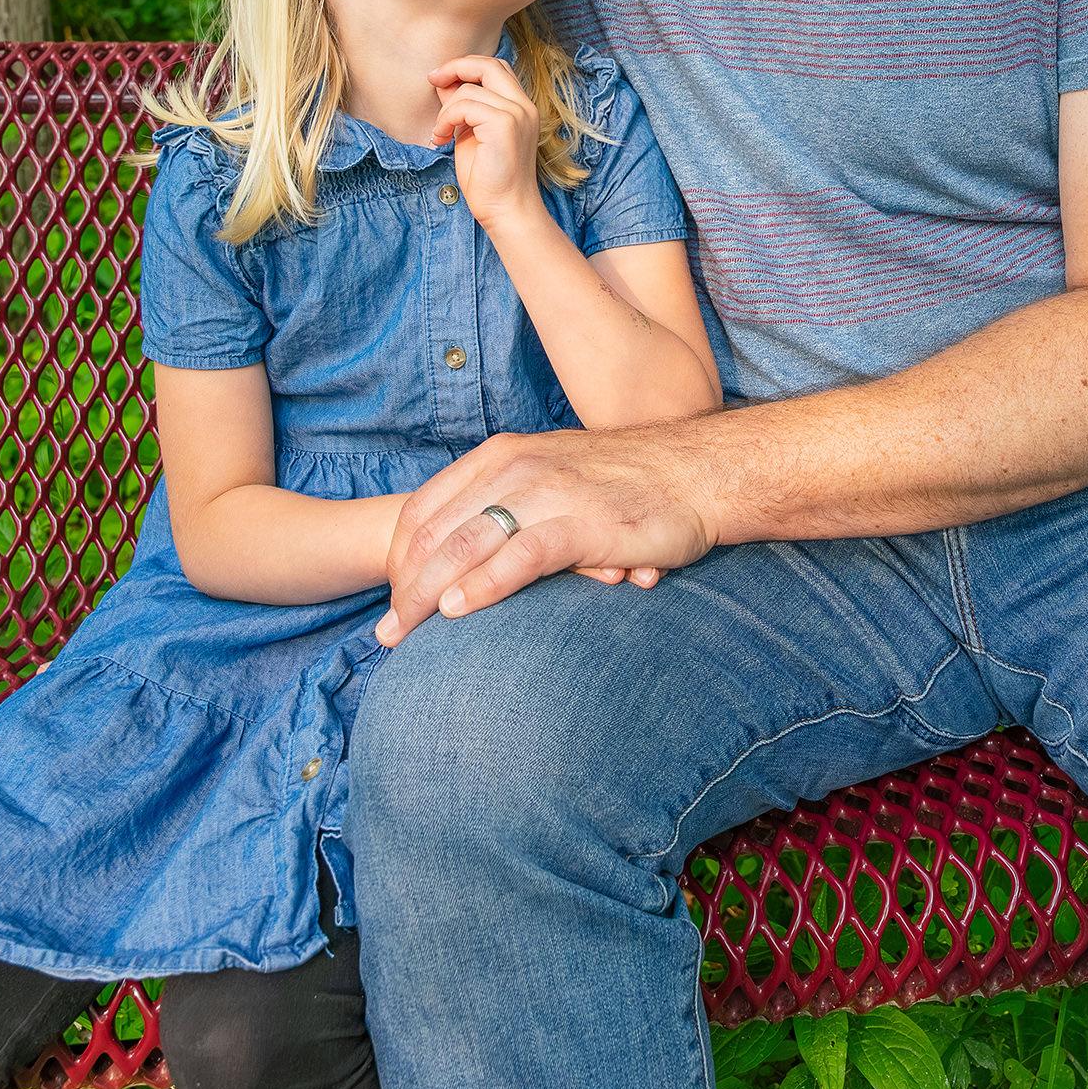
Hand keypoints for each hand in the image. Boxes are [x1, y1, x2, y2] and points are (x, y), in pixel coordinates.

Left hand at [375, 426, 719, 642]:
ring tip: (404, 633)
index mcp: (502, 455)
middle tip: (388, 633)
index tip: (392, 600)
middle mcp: (516, 468)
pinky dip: (483, 584)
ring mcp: (548, 492)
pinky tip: (457, 611)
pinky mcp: (583, 522)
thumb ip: (513, 503)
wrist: (699, 470)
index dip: (400, 558)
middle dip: (404, 586)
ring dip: (427, 593)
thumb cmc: (629, 482)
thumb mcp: (556, 476)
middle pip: (437, 531)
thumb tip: (473, 554)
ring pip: (466, 543)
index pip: (427, 508)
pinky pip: (519, 555)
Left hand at [425, 53, 541, 230]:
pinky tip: (441, 138)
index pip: (496, 67)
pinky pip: (464, 106)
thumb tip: (444, 82)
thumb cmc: (489, 178)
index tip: (441, 78)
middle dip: (455, 67)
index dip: (467, 66)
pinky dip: (446, 119)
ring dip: (445, 110)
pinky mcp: (504, 125)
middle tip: (433, 79)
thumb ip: (463, 107)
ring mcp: (516, 114)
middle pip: (488, 64)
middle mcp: (524, 106)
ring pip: (469, 90)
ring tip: (440, 132)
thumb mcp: (471, 133)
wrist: (505, 209)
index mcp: (521, 107)